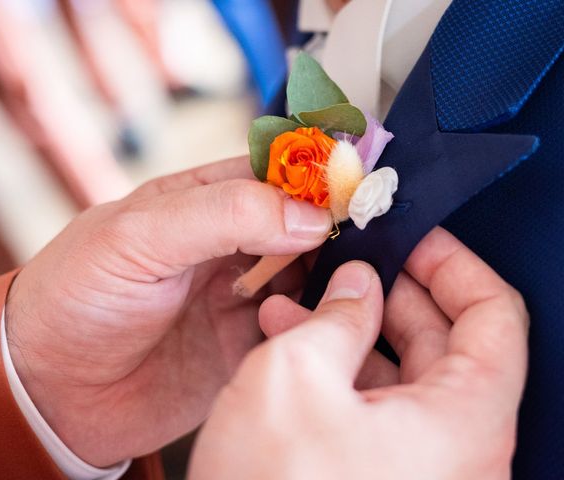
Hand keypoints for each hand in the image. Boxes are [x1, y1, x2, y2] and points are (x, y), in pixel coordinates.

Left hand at [5, 156, 332, 466]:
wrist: (53, 388)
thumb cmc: (76, 298)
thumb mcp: (137, 237)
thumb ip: (221, 215)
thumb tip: (306, 215)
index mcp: (202, 201)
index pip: (276, 172)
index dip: (317, 175)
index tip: (357, 186)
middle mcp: (230, 244)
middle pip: (305, 224)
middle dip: (338, 227)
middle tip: (371, 235)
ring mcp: (243, 295)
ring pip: (312, 275)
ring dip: (336, 277)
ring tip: (354, 281)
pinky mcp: (249, 343)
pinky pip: (301, 328)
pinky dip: (320, 324)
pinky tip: (327, 323)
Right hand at [189, 228, 528, 479]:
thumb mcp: (296, 375)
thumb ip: (338, 315)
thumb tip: (358, 283)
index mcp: (463, 423)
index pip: (495, 316)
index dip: (453, 264)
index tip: (415, 238)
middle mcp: (456, 450)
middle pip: (447, 342)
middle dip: (390, 293)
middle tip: (351, 263)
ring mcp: (420, 467)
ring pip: (404, 374)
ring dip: (355, 329)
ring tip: (302, 303)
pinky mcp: (383, 476)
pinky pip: (377, 407)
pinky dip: (342, 370)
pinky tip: (295, 344)